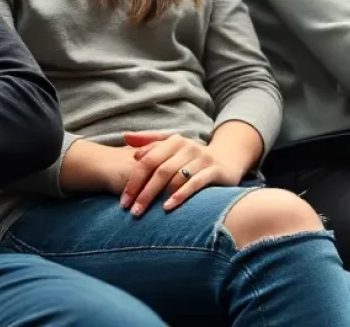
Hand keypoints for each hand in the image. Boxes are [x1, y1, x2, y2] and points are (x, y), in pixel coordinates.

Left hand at [120, 132, 242, 215]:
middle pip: (159, 170)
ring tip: (144, 212)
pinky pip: (195, 183)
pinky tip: (168, 207)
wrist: (227, 158)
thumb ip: (149, 142)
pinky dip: (181, 195)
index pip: (148, 160)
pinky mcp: (214, 170)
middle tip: (131, 210)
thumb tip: (125, 137)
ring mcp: (201, 158)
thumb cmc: (191, 156)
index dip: (134, 179)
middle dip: (143, 192)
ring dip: (158, 196)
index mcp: (173, 141)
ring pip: (175, 177)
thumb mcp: (172, 145)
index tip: (123, 200)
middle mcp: (186, 146)